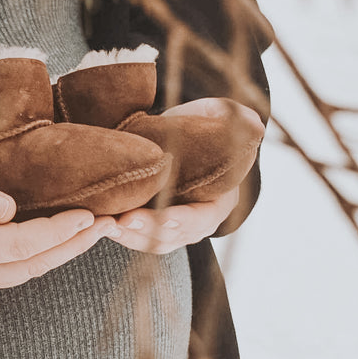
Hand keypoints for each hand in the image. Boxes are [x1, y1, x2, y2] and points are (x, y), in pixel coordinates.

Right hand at [0, 159, 116, 288]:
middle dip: (73, 247)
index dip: (59, 231)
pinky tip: (59, 242)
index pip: (21, 243)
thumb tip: (8, 208)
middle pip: (33, 264)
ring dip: (62, 254)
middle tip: (108, 226)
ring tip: (92, 233)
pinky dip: (42, 257)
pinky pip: (14, 270)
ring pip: (26, 272)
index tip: (88, 215)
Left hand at [106, 96, 263, 253]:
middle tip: (126, 219)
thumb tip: (255, 126)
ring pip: (153, 242)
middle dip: (150, 230)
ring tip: (107, 224)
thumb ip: (238, 120)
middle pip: (175, 235)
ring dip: (129, 236)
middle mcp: (199, 221)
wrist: (181, 137)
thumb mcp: (222, 116)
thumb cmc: (203, 126)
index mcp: (221, 199)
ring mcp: (175, 229)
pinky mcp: (153, 227)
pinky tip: (102, 223)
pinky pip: (137, 238)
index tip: (166, 217)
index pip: (205, 217)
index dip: (186, 219)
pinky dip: (120, 233)